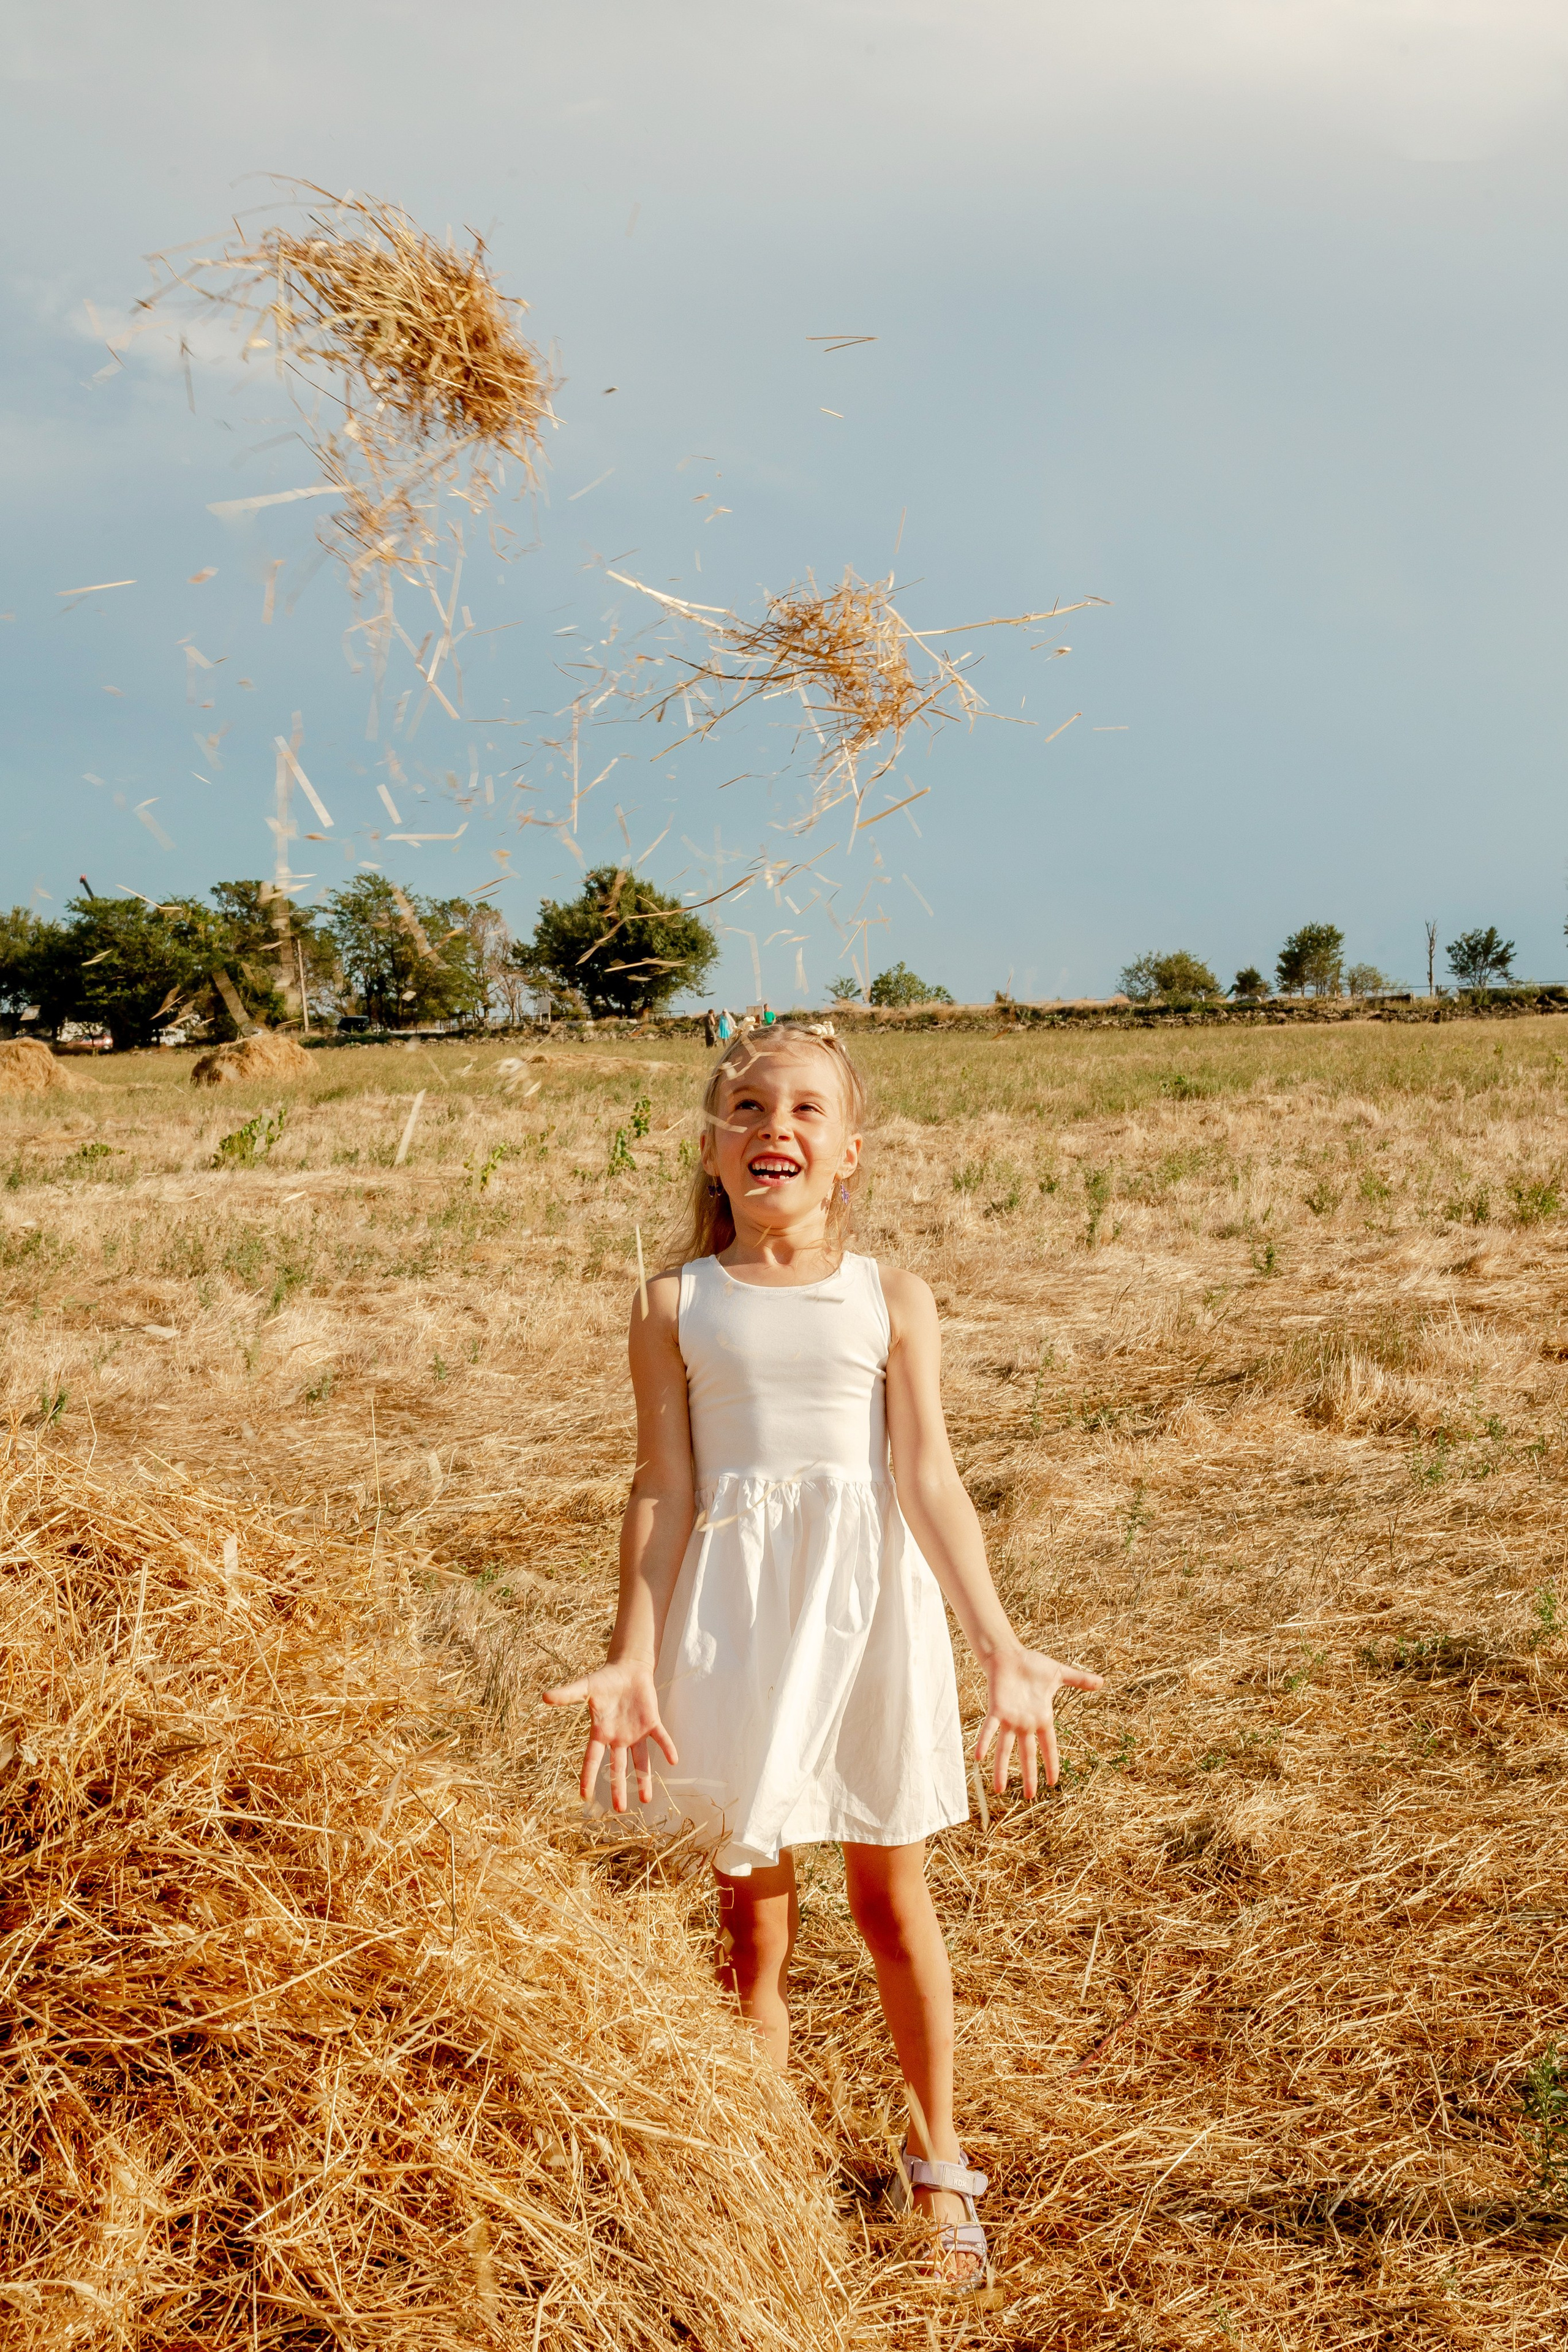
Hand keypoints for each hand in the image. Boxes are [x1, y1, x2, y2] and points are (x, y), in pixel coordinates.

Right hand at [542, 1659, 678, 1811]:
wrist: (627, 1669)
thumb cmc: (604, 1680)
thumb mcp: (584, 1688)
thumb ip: (566, 1695)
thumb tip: (544, 1696)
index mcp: (601, 1733)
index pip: (592, 1759)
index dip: (588, 1777)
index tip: (585, 1796)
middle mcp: (618, 1738)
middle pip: (618, 1767)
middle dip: (618, 1787)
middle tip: (619, 1809)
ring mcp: (636, 1733)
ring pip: (640, 1760)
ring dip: (644, 1779)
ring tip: (646, 1800)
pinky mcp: (651, 1723)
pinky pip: (660, 1738)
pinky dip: (667, 1748)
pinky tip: (673, 1760)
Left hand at [975, 1644, 1103, 1799]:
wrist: (1010, 1655)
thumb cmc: (1033, 1665)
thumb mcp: (1060, 1675)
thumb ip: (1079, 1680)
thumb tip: (1102, 1682)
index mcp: (1041, 1718)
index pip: (1049, 1747)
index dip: (1051, 1764)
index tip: (1052, 1783)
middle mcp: (1025, 1724)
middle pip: (1028, 1755)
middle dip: (1028, 1776)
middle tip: (1029, 1797)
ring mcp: (1010, 1719)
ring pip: (1005, 1749)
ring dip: (1001, 1769)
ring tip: (998, 1790)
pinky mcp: (997, 1710)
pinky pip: (989, 1729)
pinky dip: (983, 1742)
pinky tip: (978, 1757)